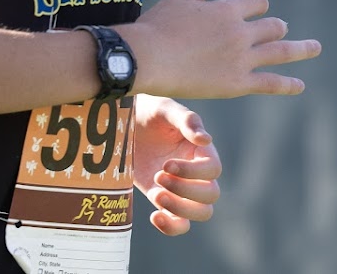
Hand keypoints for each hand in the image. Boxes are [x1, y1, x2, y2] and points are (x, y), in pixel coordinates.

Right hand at [123, 0, 320, 98]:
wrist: (147, 58)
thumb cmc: (159, 25)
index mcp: (228, 9)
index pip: (258, 1)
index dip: (257, 4)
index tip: (254, 9)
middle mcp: (240, 32)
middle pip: (272, 26)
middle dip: (276, 27)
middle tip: (280, 30)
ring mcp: (241, 59)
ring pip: (280, 51)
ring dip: (301, 48)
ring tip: (315, 47)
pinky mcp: (237, 84)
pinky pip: (270, 83)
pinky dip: (288, 84)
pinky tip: (300, 85)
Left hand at [131, 95, 221, 235]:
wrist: (124, 124)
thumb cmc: (149, 112)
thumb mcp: (165, 108)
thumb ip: (186, 120)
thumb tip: (206, 140)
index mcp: (201, 149)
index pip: (213, 170)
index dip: (192, 173)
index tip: (166, 164)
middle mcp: (196, 171)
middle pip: (211, 195)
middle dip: (186, 191)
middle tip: (158, 176)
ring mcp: (181, 188)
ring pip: (201, 213)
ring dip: (181, 209)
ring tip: (156, 194)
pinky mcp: (164, 199)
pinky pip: (179, 223)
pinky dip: (172, 227)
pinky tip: (154, 215)